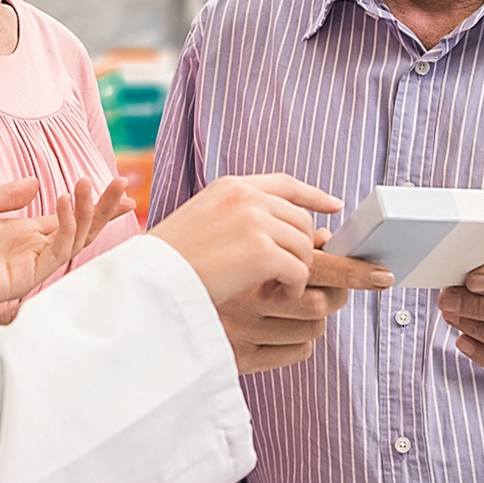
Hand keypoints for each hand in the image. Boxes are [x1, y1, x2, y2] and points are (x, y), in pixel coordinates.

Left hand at [0, 176, 132, 321]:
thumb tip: (37, 183)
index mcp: (21, 231)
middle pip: (80, 229)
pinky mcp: (24, 278)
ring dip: (88, 214)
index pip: (68, 217)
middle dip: (103, 208)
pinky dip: (66, 228)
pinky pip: (55, 253)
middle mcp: (31, 248)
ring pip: (74, 240)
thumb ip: (7, 196)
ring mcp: (29, 264)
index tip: (120, 188)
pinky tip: (67, 204)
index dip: (94, 203)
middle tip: (123, 185)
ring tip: (89, 186)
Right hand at [148, 175, 375, 373]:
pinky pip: (299, 272)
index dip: (314, 196)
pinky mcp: (262, 251)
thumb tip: (302, 233)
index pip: (285, 183)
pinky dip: (292, 290)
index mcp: (230, 186)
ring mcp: (255, 221)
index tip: (334, 207)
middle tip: (285, 280)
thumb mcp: (203, 224)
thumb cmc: (171, 262)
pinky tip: (272, 298)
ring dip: (296, 275)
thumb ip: (242, 219)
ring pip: (305, 248)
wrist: (149, 280)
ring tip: (273, 293)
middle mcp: (246, 197)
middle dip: (303, 253)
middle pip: (303, 222)